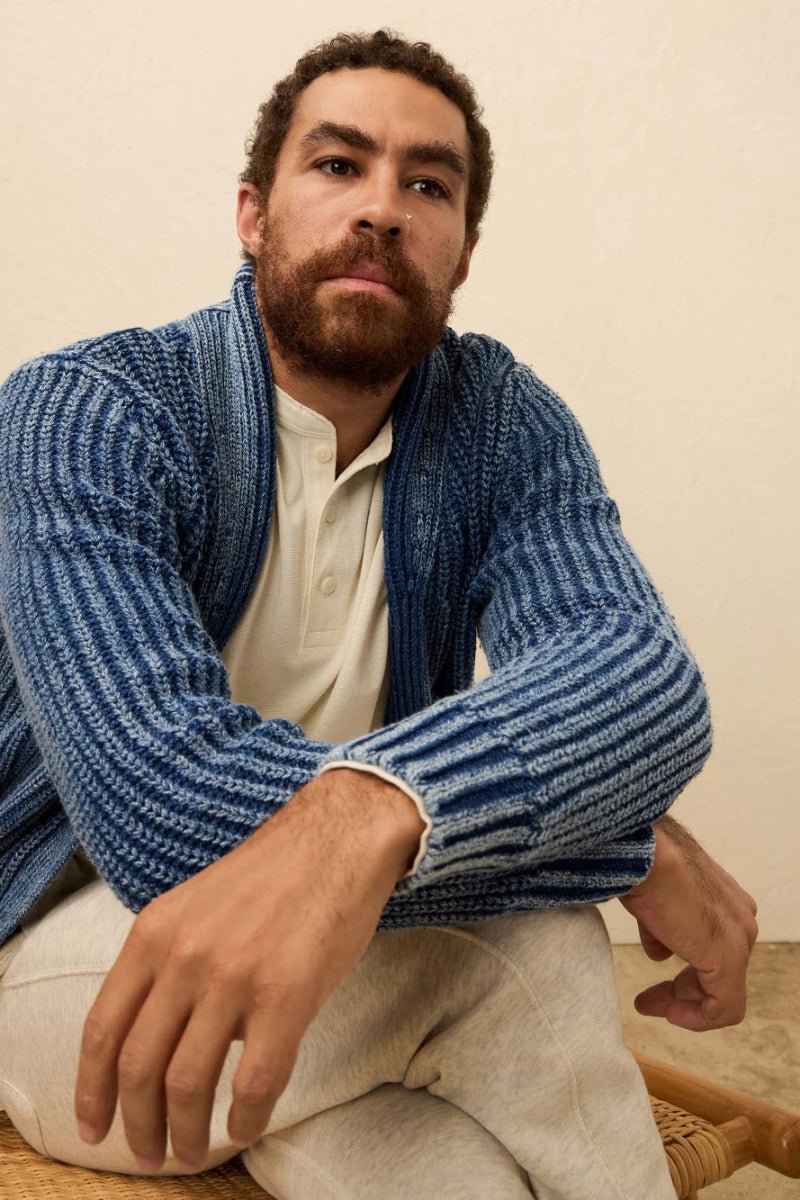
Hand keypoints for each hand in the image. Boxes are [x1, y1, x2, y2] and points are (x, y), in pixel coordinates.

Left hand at [74, 770, 421, 1172]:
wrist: (337, 840)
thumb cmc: (273, 877)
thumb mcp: (195, 906)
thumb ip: (167, 964)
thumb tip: (155, 1039)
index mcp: (154, 933)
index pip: (102, 1028)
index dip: (92, 1090)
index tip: (94, 1127)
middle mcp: (185, 956)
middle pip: (139, 1067)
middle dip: (139, 1127)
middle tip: (151, 1155)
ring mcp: (234, 977)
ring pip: (188, 1084)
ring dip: (187, 1134)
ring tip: (194, 1154)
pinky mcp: (287, 996)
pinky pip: (255, 1084)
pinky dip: (244, 1121)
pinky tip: (244, 1129)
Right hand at [619, 816, 758, 1030]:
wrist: (645, 856)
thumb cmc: (644, 866)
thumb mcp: (653, 902)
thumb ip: (661, 929)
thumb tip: (659, 953)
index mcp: (726, 902)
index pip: (711, 950)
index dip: (683, 975)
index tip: (652, 983)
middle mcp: (740, 920)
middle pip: (718, 974)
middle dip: (682, 992)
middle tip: (647, 1001)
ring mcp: (738, 940)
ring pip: (722, 992)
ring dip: (685, 1005)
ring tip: (649, 1006)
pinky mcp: (728, 959)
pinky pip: (724, 1007)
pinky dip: (697, 1018)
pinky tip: (670, 1014)